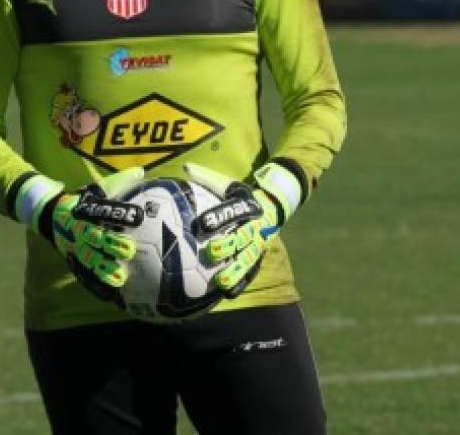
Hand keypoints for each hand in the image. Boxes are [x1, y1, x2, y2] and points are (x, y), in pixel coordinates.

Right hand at [13, 168, 144, 302]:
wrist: (50, 213)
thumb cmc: (82, 200)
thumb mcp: (97, 188)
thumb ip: (119, 181)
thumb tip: (140, 171)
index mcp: (86, 209)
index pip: (104, 210)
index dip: (120, 213)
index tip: (138, 217)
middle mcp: (79, 228)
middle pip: (95, 236)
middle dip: (111, 243)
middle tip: (130, 249)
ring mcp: (74, 246)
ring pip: (88, 258)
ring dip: (103, 268)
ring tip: (119, 278)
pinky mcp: (72, 260)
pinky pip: (83, 274)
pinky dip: (94, 285)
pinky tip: (109, 296)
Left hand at [184, 162, 302, 296]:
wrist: (273, 206)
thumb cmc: (240, 195)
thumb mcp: (227, 183)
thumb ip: (207, 177)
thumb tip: (185, 166)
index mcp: (247, 207)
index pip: (233, 210)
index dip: (218, 217)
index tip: (202, 223)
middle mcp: (254, 226)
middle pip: (242, 237)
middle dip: (227, 245)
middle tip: (211, 252)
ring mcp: (258, 244)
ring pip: (248, 259)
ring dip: (235, 271)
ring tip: (221, 282)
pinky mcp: (258, 257)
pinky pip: (251, 273)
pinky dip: (241, 283)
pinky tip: (227, 294)